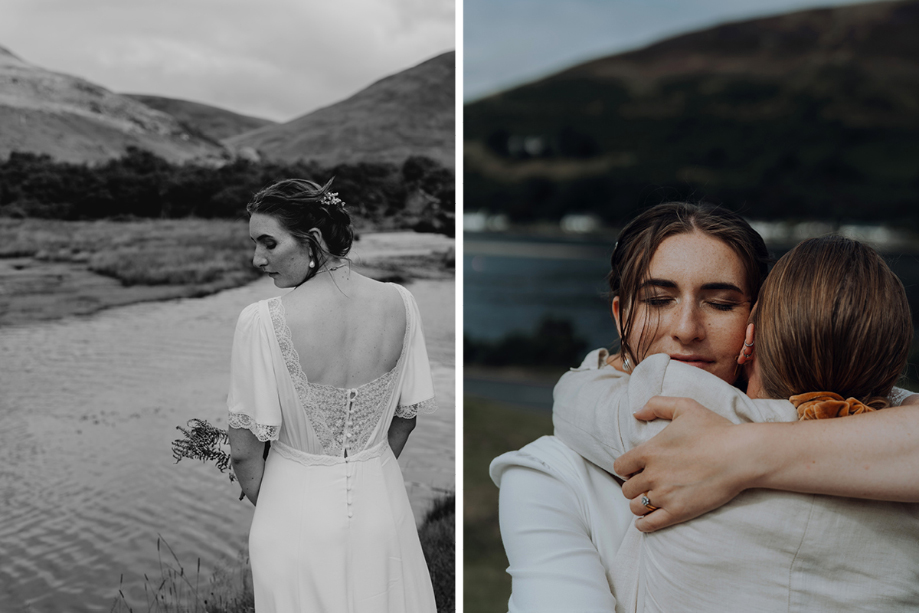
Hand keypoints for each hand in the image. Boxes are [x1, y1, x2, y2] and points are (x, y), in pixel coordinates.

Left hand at [613, 396, 751, 532]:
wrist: (741, 455)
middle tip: (646, 485)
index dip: (627, 469)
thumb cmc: (715, 430)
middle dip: (634, 486)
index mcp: (649, 451)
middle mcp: (652, 475)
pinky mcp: (679, 512)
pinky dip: (643, 524)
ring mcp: (665, 495)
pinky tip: (645, 521)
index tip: (636, 469)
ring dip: (639, 504)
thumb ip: (657, 404)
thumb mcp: (684, 406)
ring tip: (649, 500)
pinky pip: (649, 524)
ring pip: (636, 506)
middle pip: (627, 488)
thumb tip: (636, 413)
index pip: (620, 467)